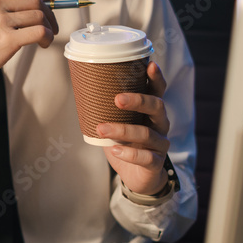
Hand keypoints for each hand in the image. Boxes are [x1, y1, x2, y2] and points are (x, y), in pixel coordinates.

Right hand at [0, 0, 59, 124]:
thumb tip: (31, 6)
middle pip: (33, 0)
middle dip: (48, 13)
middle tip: (51, 27)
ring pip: (38, 16)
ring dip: (48, 27)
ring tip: (45, 39)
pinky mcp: (7, 39)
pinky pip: (39, 31)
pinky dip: (46, 37)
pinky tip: (42, 44)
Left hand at [96, 61, 171, 195]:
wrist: (136, 177)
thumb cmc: (125, 144)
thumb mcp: (116, 124)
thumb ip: (107, 109)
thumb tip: (82, 88)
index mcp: (151, 111)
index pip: (158, 90)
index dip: (156, 77)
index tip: (150, 64)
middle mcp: (160, 124)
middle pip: (157, 106)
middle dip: (138, 101)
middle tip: (117, 99)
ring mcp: (160, 144)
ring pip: (146, 133)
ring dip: (123, 130)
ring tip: (102, 129)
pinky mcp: (156, 163)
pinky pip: (147, 157)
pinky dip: (130, 153)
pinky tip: (114, 150)